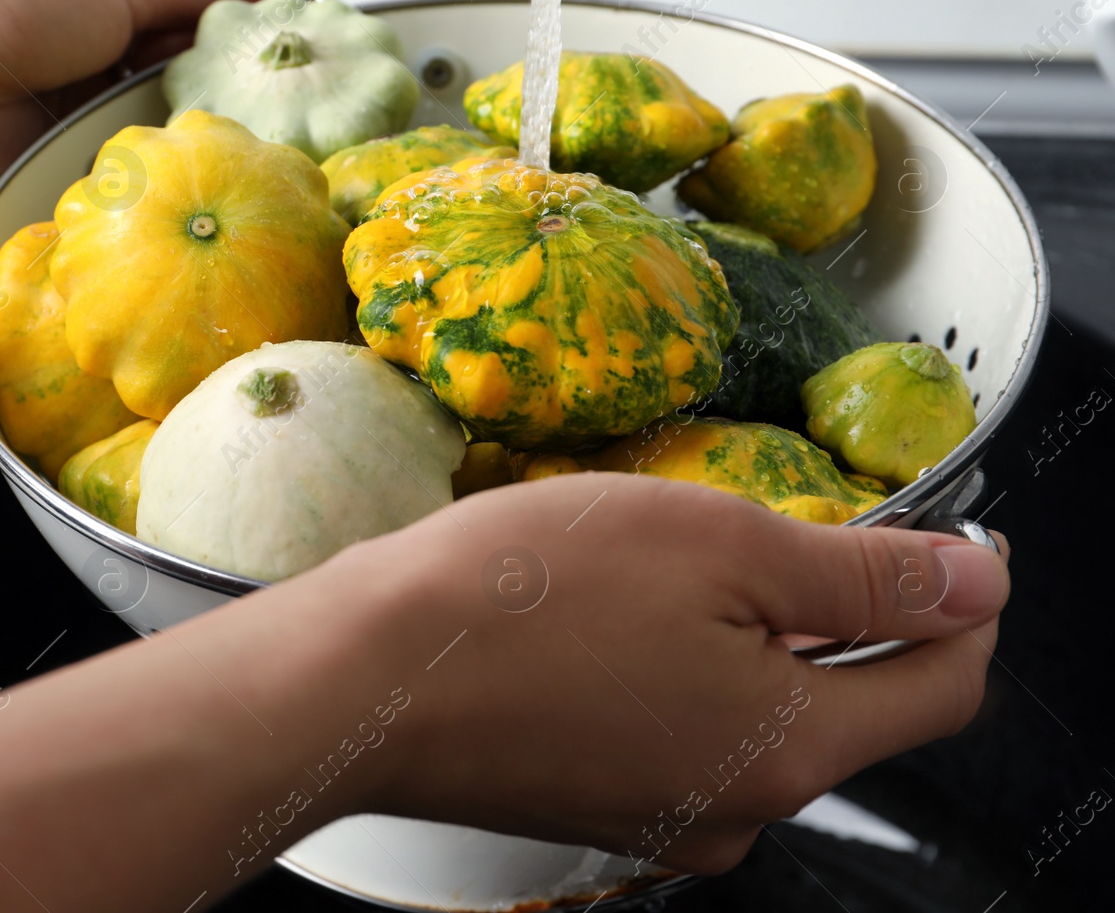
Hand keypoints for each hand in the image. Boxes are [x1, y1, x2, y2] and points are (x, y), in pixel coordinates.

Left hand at [0, 0, 293, 221]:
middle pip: (194, 104)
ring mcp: (82, 141)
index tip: (323, 73)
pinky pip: (124, 215)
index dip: (257, 52)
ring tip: (268, 184)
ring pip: (168, 162)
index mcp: (113, 10)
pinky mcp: (62, 201)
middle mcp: (101, 76)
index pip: (207, 34)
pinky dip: (153, 215)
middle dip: (238, 117)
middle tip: (306, 138)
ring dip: (199, 169)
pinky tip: (207, 228)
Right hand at [315, 473, 1008, 873]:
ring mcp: (669, 817)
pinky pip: (687, 729)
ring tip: (669, 560)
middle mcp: (742, 808)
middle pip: (851, 701)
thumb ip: (862, 574)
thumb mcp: (715, 545)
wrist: (361, 677)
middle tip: (773, 521)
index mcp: (790, 747)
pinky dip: (686, 667)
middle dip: (843, 609)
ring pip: (762, 710)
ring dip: (753, 633)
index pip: (946, 685)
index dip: (964, 599)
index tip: (946, 535)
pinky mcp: (605, 804)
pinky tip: (615, 612)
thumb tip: (977, 585)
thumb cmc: (522, 597)